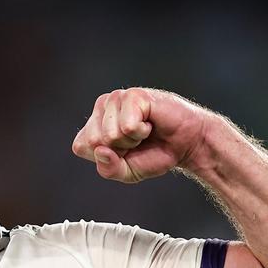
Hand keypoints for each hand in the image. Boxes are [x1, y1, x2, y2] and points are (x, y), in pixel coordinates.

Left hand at [71, 88, 211, 182]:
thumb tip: (100, 151)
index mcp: (93, 125)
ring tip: (144, 131)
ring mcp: (116, 99)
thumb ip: (109, 169)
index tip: (125, 151)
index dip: (106, 157)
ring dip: (132, 140)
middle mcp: (101, 109)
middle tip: (137, 141)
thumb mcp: (127, 172)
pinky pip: (127, 126)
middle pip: (93, 141)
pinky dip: (141, 132)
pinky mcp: (132, 95)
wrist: (186, 144)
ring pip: (109, 134)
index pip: (81, 147)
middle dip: (119, 149)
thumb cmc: (155, 154)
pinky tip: (150, 123)